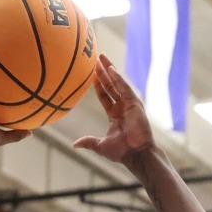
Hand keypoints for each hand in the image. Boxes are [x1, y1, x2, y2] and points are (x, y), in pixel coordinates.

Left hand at [71, 54, 156, 168]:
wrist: (136, 155)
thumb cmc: (122, 152)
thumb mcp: (101, 145)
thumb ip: (89, 141)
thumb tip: (75, 144)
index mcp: (115, 114)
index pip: (105, 95)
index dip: (98, 84)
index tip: (91, 73)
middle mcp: (123, 107)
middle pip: (111, 85)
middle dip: (103, 71)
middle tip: (96, 58)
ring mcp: (129, 104)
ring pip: (117, 83)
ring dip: (110, 69)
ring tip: (102, 57)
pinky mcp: (135, 103)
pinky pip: (125, 88)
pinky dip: (118, 78)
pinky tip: (111, 69)